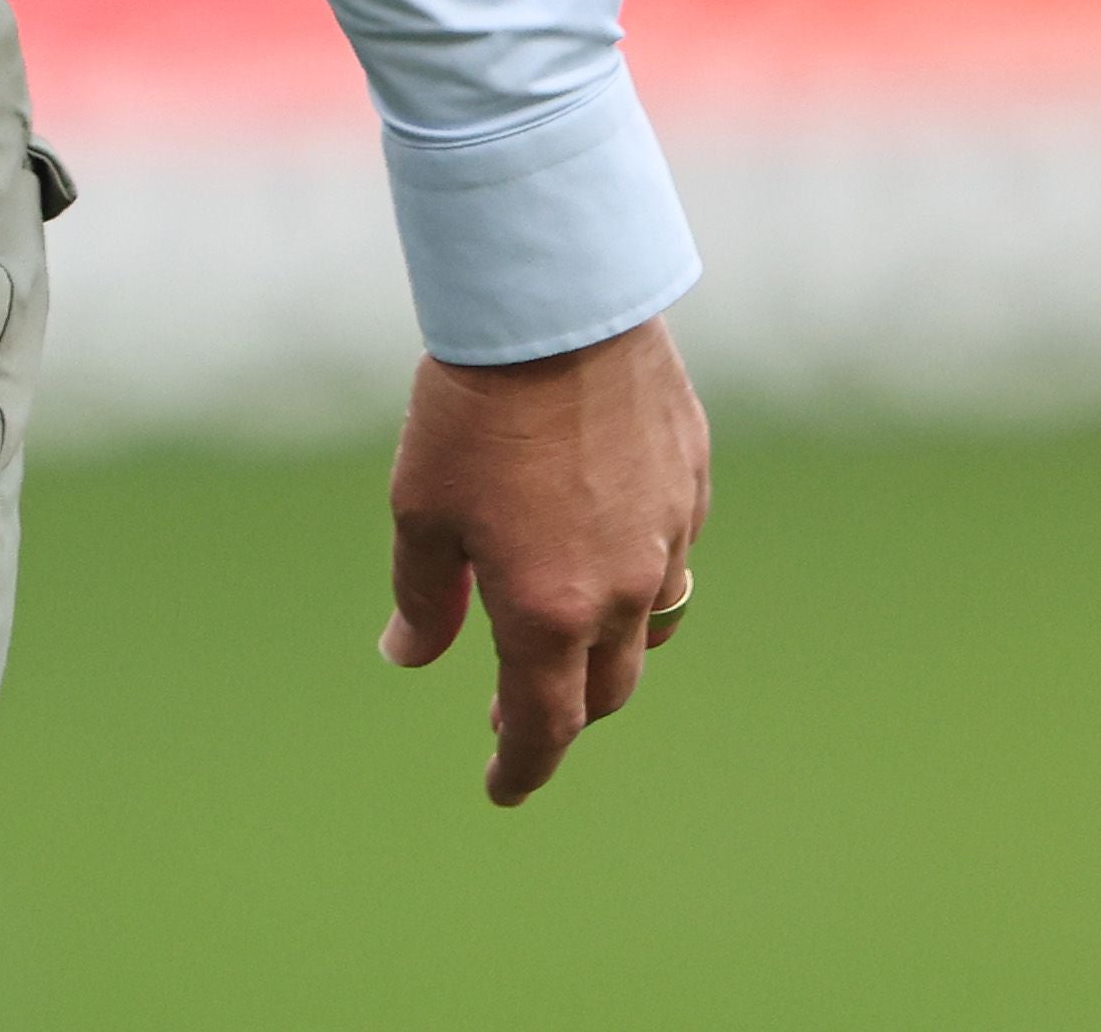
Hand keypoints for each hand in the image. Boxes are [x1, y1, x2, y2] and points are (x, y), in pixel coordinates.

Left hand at [383, 315, 710, 805]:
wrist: (556, 312)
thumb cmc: (471, 412)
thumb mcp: (420, 511)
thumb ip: (423, 598)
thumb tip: (408, 657)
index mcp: (547, 611)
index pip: (544, 724)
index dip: (522, 764)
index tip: (501, 788)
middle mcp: (620, 591)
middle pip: (605, 688)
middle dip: (564, 711)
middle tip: (518, 713)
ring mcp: (669, 540)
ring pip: (649, 625)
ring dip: (609, 646)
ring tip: (563, 637)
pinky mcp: (692, 487)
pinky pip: (671, 555)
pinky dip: (636, 571)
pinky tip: (602, 543)